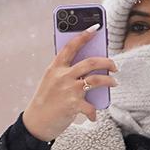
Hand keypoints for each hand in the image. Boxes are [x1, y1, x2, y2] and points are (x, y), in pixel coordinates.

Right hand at [22, 25, 117, 140]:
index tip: (95, 27)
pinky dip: (94, 112)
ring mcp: (68, 90)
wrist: (35, 122)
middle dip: (106, 62)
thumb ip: (66, 73)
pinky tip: (93, 116)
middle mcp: (62, 76)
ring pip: (96, 80)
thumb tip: (90, 69)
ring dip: (108, 81)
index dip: (83, 35)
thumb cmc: (46, 100)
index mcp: (55, 67)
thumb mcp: (51, 81)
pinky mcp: (73, 105)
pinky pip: (91, 106)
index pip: (71, 46)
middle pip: (90, 62)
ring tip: (114, 83)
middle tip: (114, 66)